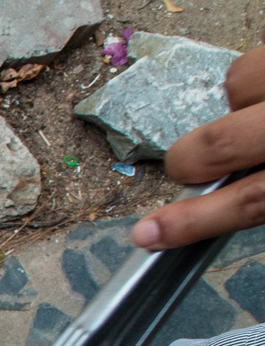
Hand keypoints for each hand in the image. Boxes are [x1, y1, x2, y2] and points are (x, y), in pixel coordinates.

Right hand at [131, 42, 264, 248]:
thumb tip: (213, 196)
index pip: (246, 203)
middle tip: (191, 166)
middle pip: (220, 144)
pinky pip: (257, 55)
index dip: (190, 223)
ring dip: (237, 102)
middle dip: (191, 158)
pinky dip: (256, 75)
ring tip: (255, 112)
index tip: (146, 235)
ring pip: (237, 84)